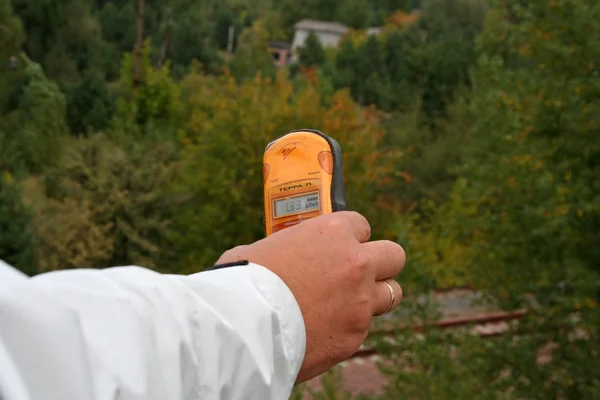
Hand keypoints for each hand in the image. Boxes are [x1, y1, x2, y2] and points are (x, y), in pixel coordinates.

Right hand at [216, 211, 404, 382]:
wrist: (243, 326)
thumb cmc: (244, 280)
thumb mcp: (263, 248)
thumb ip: (287, 249)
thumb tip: (281, 258)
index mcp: (332, 233)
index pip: (361, 225)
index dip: (350, 236)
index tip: (339, 247)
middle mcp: (355, 263)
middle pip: (394, 256)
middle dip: (380, 263)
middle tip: (360, 273)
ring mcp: (360, 302)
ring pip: (391, 294)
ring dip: (374, 296)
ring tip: (348, 304)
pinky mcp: (354, 336)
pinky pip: (363, 327)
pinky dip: (348, 328)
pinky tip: (323, 330)